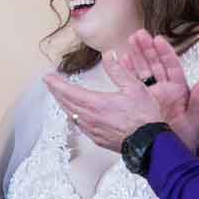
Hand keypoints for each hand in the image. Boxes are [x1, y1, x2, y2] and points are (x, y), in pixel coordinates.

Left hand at [46, 32, 192, 152]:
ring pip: (71, 115)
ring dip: (64, 104)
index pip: (69, 92)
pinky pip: (80, 126)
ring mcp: (93, 130)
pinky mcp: (98, 139)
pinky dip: (74, 116)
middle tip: (50, 84)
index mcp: (97, 103)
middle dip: (56, 92)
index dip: (56, 84)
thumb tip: (108, 56)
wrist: (150, 142)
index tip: (47, 77)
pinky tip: (76, 114)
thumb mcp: (134, 87)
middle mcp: (91, 118)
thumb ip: (118, 71)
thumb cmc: (144, 117)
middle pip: (66, 104)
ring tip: (61, 97)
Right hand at [109, 32, 198, 151]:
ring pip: (143, 72)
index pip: (172, 67)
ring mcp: (152, 97)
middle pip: (155, 65)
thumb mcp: (194, 121)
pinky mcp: (141, 103)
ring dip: (136, 57)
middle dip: (146, 50)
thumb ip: (198, 101)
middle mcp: (165, 92)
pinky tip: (121, 62)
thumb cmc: (184, 140)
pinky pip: (134, 85)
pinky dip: (128, 73)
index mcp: (179, 92)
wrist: (168, 157)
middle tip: (138, 36)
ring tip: (128, 43)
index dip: (165, 53)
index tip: (157, 39)